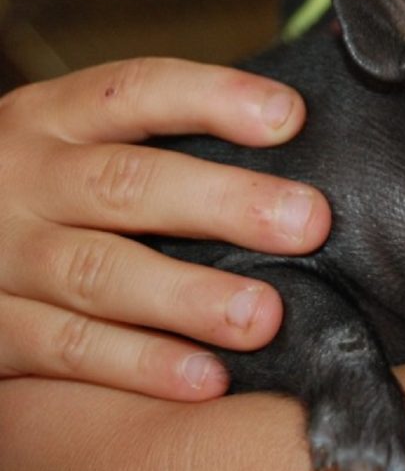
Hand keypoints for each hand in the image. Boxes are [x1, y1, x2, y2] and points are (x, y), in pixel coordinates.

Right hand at [0, 58, 329, 399]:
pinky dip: (141, 366)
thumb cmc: (45, 191)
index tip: (290, 117)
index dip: (214, 98)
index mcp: (52, 118)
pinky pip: (67, 349)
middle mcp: (23, 179)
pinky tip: (207, 378)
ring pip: (100, 272)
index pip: (136, 92)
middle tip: (308, 222)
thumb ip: (157, 140)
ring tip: (263, 316)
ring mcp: (2, 256)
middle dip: (225, 203)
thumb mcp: (74, 143)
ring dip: (188, 296)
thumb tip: (287, 131)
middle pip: (127, 184)